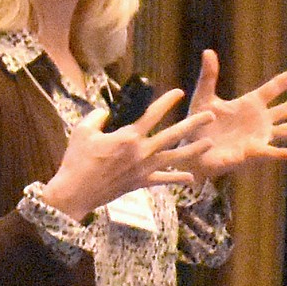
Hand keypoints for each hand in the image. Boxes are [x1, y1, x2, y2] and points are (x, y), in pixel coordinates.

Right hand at [39, 88, 211, 220]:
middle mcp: (141, 152)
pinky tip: (191, 178)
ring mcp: (143, 169)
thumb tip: (106, 112)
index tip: (179, 92)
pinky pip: (163, 180)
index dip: (167, 101)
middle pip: (173, 135)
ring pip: (174, 157)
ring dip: (194, 150)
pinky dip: (177, 178)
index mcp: (128, 137)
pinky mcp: (140, 183)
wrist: (75, 193)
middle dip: (193, 124)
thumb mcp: (82, 131)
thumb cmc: (77, 161)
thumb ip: (97, 116)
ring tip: (210, 144)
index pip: (152, 114)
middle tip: (211, 116)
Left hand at [181, 50, 286, 185]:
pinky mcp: (252, 153)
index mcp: (251, 103)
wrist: (192, 152)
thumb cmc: (198, 126)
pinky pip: (268, 152)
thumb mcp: (203, 97)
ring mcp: (260, 137)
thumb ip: (209, 76)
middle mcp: (261, 120)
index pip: (276, 86)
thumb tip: (208, 51)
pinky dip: (277, 153)